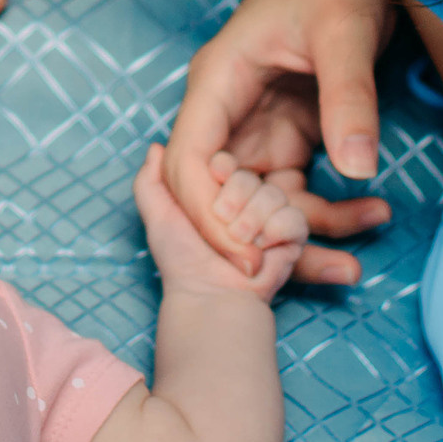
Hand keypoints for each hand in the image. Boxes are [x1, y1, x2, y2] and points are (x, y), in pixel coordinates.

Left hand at [134, 145, 303, 302]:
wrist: (210, 293)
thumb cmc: (181, 257)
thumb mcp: (156, 215)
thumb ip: (149, 180)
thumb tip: (155, 147)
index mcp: (215, 195)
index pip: (226, 162)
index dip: (221, 169)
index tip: (213, 181)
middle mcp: (243, 204)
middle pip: (251, 177)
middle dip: (236, 197)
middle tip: (223, 221)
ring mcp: (268, 221)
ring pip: (273, 195)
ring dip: (254, 218)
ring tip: (241, 241)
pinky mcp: (290, 239)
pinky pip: (294, 218)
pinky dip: (277, 229)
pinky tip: (263, 246)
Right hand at [166, 0, 395, 285]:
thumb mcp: (344, 32)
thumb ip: (348, 99)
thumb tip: (356, 171)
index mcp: (219, 79)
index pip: (191, 162)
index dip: (209, 218)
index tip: (251, 261)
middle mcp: (229, 107)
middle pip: (221, 194)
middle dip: (257, 239)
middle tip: (310, 273)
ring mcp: (260, 123)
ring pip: (262, 200)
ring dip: (303, 233)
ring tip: (355, 261)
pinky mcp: (292, 130)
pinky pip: (298, 188)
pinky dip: (329, 210)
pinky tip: (373, 213)